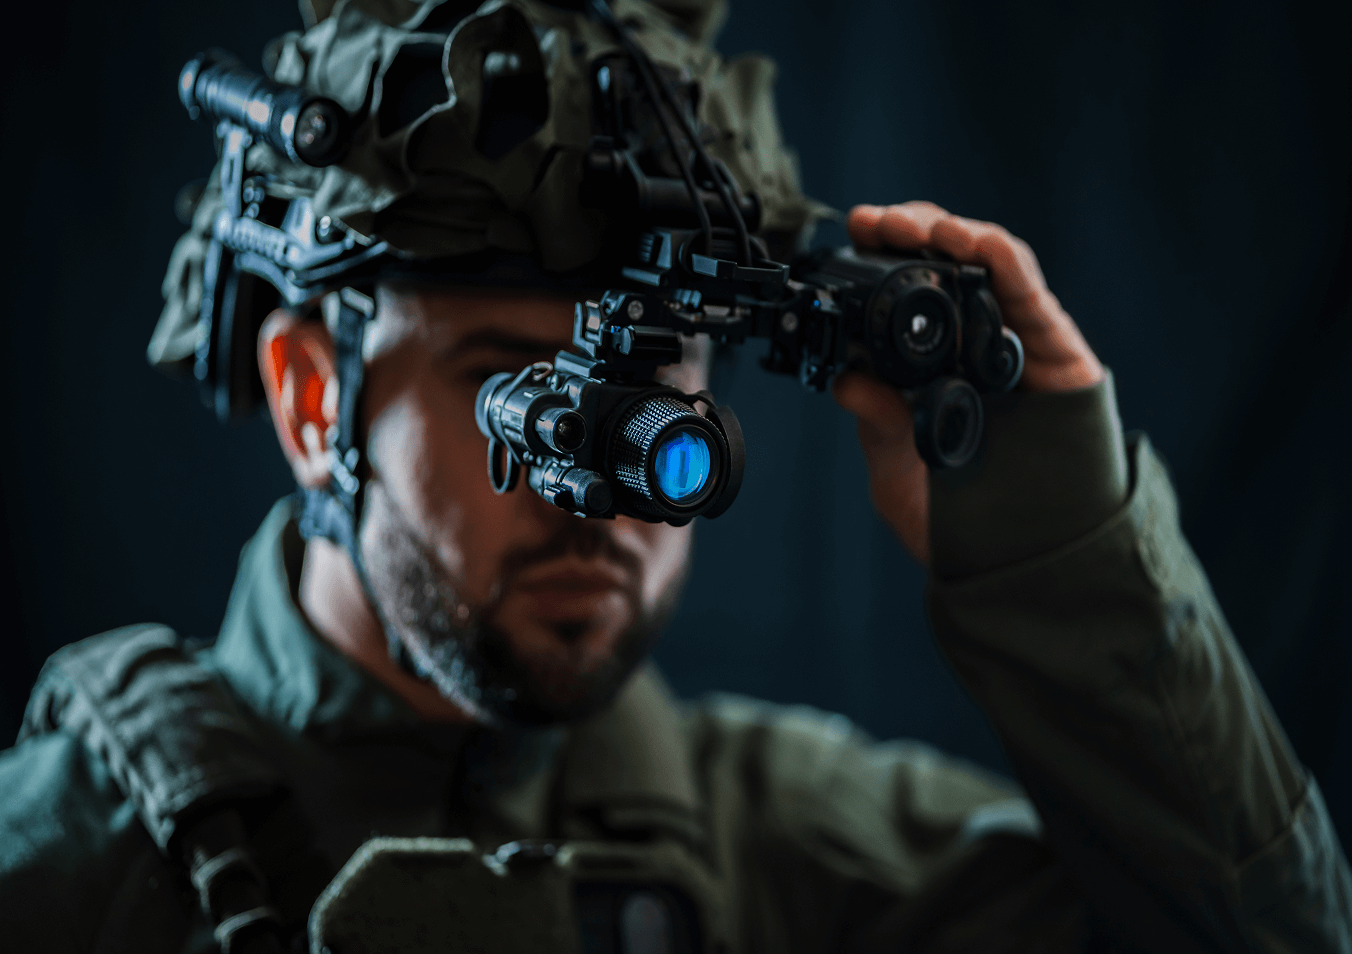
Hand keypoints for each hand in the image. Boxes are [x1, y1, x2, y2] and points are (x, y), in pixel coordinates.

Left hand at [832, 201, 1104, 564]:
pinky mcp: (1057, 350)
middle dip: (906, 235)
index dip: (877, 262)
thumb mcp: (898, 474)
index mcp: (930, 370)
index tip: (846, 241)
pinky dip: (1003, 259)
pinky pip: (1030, 294)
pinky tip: (973, 242)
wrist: (1027, 562)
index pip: (903, 299)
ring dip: (949, 233)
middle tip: (872, 223)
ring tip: (912, 225)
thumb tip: (844, 380)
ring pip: (985, 267)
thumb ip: (876, 425)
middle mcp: (972, 348)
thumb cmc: (965, 524)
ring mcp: (1014, 345)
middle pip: (943, 269)